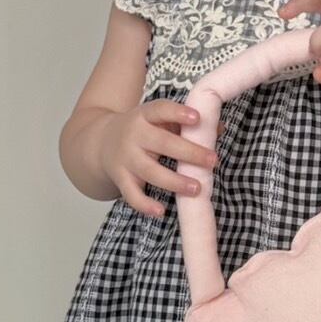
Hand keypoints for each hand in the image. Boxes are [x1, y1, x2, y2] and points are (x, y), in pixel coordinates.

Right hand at [96, 100, 225, 218]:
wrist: (101, 142)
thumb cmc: (143, 130)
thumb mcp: (160, 120)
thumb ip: (186, 124)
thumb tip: (219, 128)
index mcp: (145, 116)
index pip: (161, 110)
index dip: (178, 113)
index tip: (197, 118)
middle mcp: (134, 135)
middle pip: (161, 143)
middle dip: (189, 152)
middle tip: (212, 160)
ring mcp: (126, 158)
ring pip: (150, 171)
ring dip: (174, 181)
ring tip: (197, 188)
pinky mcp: (121, 179)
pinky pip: (132, 194)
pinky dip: (145, 204)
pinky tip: (162, 211)